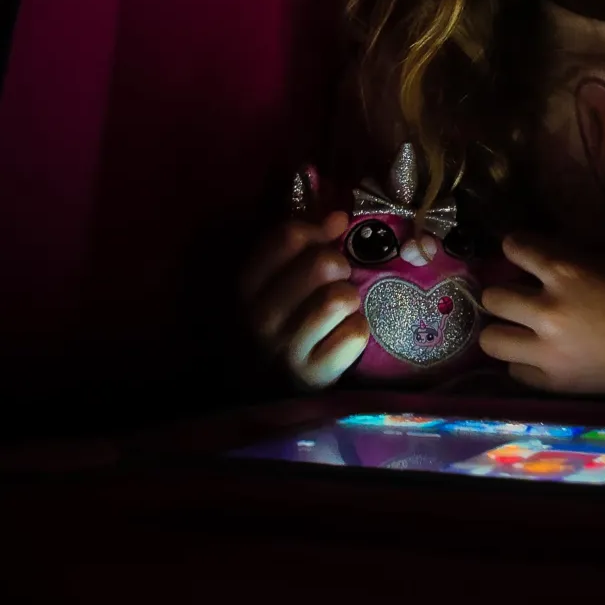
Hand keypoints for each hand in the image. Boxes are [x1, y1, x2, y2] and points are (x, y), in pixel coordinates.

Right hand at [239, 211, 367, 390]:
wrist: (271, 387)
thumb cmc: (282, 321)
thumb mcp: (279, 279)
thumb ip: (306, 242)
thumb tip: (339, 217)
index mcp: (247, 285)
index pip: (288, 235)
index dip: (315, 235)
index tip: (318, 249)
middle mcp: (260, 316)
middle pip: (323, 263)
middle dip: (339, 268)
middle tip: (333, 283)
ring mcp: (285, 348)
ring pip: (341, 297)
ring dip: (350, 299)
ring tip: (339, 310)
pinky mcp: (313, 374)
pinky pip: (356, 333)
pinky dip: (357, 331)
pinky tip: (342, 336)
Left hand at [477, 233, 604, 393]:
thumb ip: (571, 260)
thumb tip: (536, 258)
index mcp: (567, 271)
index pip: (514, 247)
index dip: (516, 247)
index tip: (522, 252)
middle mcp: (549, 310)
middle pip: (492, 297)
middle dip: (506, 292)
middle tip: (522, 295)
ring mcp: (549, 352)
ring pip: (490, 339)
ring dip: (505, 329)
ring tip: (522, 329)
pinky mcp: (557, 384)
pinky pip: (516, 371)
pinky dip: (526, 361)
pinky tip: (544, 356)